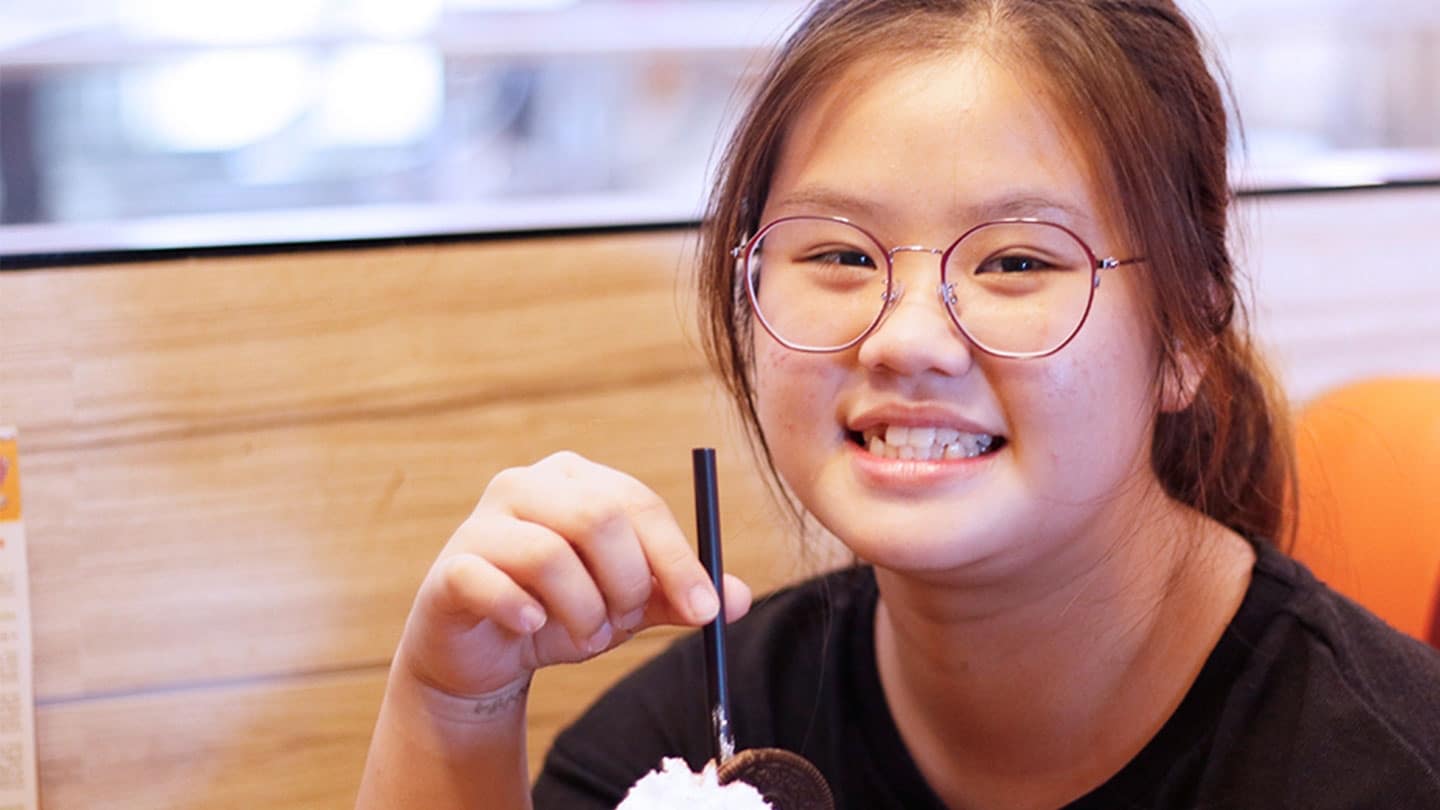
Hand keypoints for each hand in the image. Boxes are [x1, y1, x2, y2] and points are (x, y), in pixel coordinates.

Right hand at [394, 451, 752, 704]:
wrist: (483, 654)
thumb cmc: (560, 611)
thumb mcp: (627, 603)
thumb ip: (677, 595)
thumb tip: (738, 598)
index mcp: (577, 480)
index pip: (638, 503)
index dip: (677, 559)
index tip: (705, 610)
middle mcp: (527, 485)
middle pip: (598, 517)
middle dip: (626, 583)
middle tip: (626, 624)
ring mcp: (483, 523)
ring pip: (550, 554)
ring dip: (582, 611)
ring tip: (584, 637)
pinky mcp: (453, 568)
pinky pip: (494, 582)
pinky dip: (524, 611)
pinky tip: (533, 626)